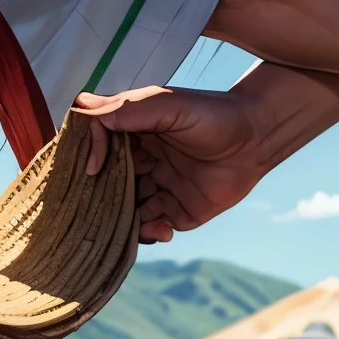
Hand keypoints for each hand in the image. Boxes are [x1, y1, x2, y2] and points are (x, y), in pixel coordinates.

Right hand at [75, 85, 264, 242]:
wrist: (258, 137)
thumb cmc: (213, 114)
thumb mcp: (166, 105)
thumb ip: (125, 110)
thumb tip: (80, 108)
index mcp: (137, 133)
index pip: (100, 148)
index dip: (90, 158)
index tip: (91, 171)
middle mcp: (145, 162)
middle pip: (109, 184)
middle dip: (98, 197)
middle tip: (91, 208)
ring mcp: (161, 187)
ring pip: (127, 210)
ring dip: (120, 220)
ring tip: (121, 226)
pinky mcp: (180, 211)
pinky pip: (154, 228)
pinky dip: (149, 233)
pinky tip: (161, 228)